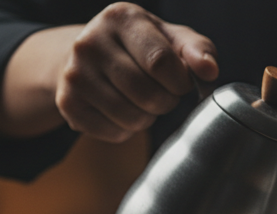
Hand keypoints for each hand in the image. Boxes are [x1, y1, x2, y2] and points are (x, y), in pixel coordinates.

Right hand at [0, 3, 218, 140]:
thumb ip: (197, 50)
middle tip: (162, 94)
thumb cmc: (140, 47)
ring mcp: (74, 73)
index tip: (180, 83)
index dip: (179, 82)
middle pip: (147, 94)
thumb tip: (209, 70)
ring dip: (147, 118)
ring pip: (131, 117)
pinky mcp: (66, 102)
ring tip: (142, 101)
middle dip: (166, 102)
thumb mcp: (171, 38)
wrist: (89, 55)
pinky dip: (126, 130)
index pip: (160, 62)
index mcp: (120, 18)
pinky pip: (113, 132)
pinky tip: (122, 111)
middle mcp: (90, 41)